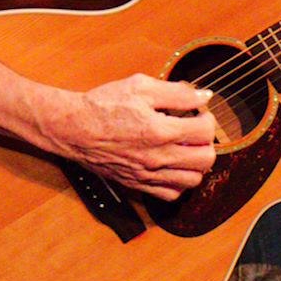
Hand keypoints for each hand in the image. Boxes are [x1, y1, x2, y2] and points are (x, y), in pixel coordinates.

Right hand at [37, 74, 217, 200]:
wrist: (72, 128)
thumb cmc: (103, 105)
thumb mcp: (141, 87)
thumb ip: (177, 92)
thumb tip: (205, 96)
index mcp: (161, 131)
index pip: (206, 131)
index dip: (207, 118)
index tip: (198, 112)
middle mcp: (157, 157)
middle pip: (206, 159)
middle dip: (207, 142)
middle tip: (196, 131)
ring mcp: (148, 174)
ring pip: (192, 180)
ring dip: (197, 164)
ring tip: (187, 149)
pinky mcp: (137, 184)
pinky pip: (171, 194)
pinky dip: (179, 183)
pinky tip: (173, 166)